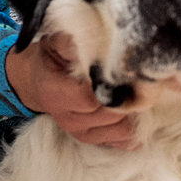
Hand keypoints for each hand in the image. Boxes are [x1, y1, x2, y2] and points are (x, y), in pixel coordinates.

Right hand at [5, 32, 135, 148]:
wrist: (40, 83)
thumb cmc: (51, 59)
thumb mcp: (55, 43)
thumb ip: (70, 43)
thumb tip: (91, 39)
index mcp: (56, 94)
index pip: (91, 98)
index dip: (113, 84)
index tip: (126, 68)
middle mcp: (68, 119)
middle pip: (112, 115)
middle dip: (129, 97)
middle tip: (141, 78)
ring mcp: (82, 133)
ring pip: (123, 130)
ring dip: (135, 112)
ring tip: (139, 91)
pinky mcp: (95, 141)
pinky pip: (125, 141)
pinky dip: (136, 127)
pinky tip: (135, 108)